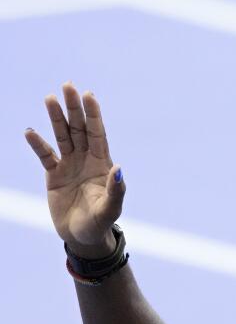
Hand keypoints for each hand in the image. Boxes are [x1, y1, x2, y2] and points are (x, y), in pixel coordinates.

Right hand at [24, 82, 125, 252]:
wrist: (83, 237)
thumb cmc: (100, 223)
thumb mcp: (111, 208)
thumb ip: (116, 189)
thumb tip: (119, 169)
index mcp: (102, 164)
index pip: (98, 134)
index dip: (94, 115)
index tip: (89, 95)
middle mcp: (86, 160)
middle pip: (79, 129)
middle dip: (74, 109)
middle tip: (67, 86)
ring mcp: (69, 165)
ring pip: (62, 136)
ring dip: (56, 118)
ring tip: (49, 98)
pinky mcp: (53, 175)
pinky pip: (45, 155)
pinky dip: (37, 144)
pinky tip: (30, 131)